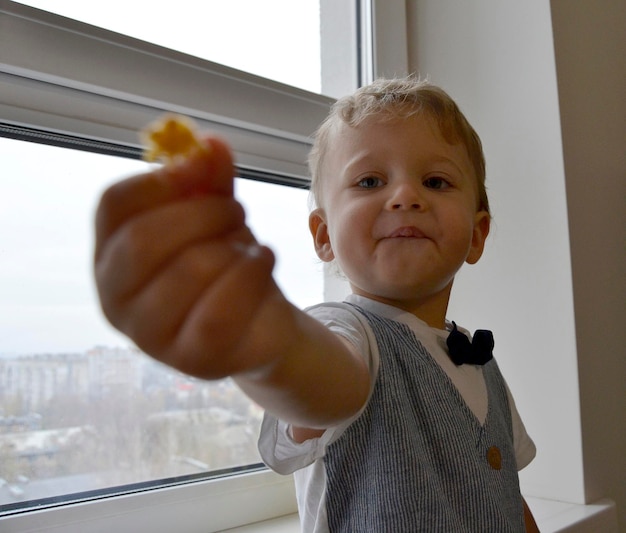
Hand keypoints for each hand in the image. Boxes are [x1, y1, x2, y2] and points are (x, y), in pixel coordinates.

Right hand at [94, 136, 286, 378]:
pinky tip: (264, 261)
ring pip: (191, 269)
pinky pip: (223, 308)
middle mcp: (116, 299)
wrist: (259, 321)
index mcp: (110, 255)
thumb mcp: (215, 214)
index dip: (161, 178)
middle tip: (238, 211)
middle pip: (145, 239)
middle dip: (205, 213)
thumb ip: (209, 180)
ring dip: (235, 245)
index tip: (201, 166)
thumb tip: (210, 144)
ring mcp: (150, 337)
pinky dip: (253, 273)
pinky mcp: (192, 361)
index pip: (114, 205)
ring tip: (251, 244)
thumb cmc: (226, 264)